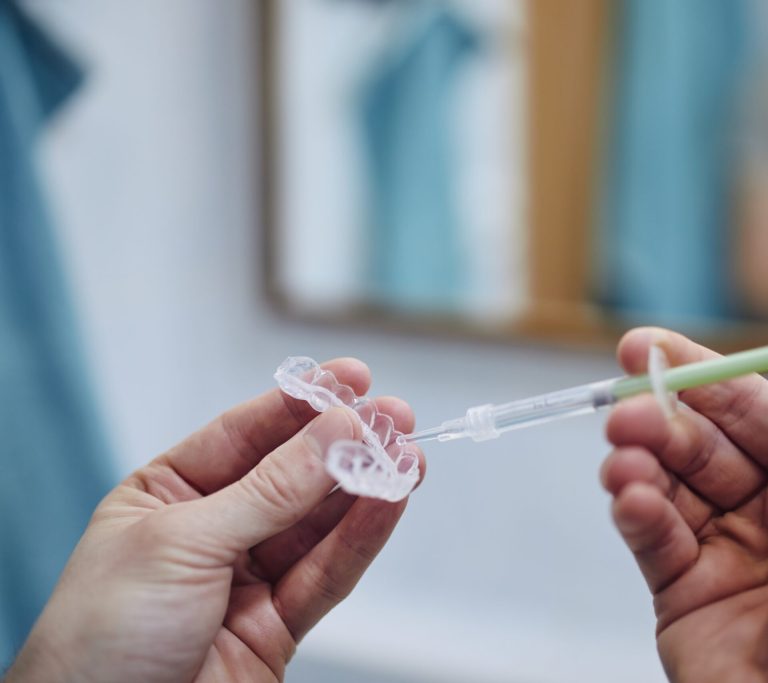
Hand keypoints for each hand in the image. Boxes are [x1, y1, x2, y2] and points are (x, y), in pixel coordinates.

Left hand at [6, 358, 423, 682]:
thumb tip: (335, 433)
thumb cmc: (101, 636)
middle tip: (395, 418)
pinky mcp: (278, 626)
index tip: (351, 380)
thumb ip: (269, 491)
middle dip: (345, 446)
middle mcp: (212, 531)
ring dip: (366, 490)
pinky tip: (390, 503)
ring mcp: (247, 579)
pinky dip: (363, 538)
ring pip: (319, 524)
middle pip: (292, 476)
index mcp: (168, 495)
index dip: (300, 405)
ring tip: (408, 458)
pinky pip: (329, 573)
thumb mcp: (183, 543)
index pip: (244, 435)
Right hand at [601, 299, 767, 681]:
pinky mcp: (681, 590)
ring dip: (639, 460)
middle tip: (625, 407)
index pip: (756, 406)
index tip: (645, 345)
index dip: (703, 370)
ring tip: (624, 458)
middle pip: (703, 437)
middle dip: (661, 415)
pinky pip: (649, 533)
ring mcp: (725, 549)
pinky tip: (632, 503)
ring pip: (667, 479)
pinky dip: (634, 512)